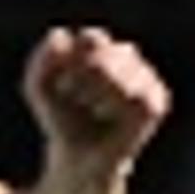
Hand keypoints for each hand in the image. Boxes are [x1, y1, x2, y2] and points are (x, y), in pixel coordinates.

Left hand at [21, 26, 170, 181]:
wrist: (78, 159)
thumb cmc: (62, 120)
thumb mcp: (39, 88)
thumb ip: (40, 61)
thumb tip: (58, 34)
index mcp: (103, 47)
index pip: (91, 40)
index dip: (71, 64)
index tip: (62, 87)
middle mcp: (128, 57)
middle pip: (102, 55)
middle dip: (79, 81)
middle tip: (75, 101)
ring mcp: (145, 77)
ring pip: (115, 73)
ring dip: (93, 95)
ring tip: (91, 110)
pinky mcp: (155, 102)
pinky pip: (133, 97)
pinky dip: (112, 108)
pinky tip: (106, 117)